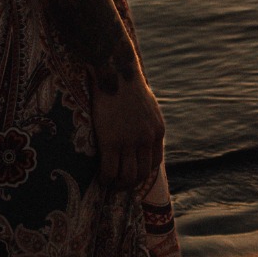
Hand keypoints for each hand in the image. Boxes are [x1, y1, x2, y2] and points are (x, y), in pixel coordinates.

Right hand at [91, 67, 164, 189]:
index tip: (132, 176)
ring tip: (109, 184)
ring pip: (127, 176)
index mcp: (157, 130)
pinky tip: (100, 178)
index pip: (154, 163)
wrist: (115, 72)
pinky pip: (110, 170)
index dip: (142, 173)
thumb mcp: (147, 105)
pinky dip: (105, 179)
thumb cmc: (127, 84)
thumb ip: (146, 123)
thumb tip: (140, 134)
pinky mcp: (111, 141)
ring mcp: (129, 141)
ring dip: (118, 185)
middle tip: (118, 185)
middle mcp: (146, 138)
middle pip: (142, 173)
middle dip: (130, 183)